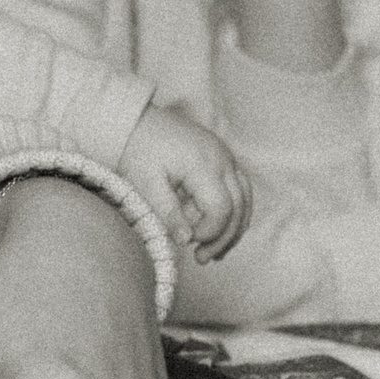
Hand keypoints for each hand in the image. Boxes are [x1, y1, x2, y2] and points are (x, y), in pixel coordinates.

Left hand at [118, 105, 249, 262]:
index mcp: (202, 163)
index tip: (188, 243)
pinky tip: (218, 232)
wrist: (134, 119)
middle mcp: (222, 158)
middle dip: (223, 237)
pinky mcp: (223, 158)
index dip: (209, 232)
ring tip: (212, 252)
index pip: (221, 208)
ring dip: (233, 228)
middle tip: (202, 259)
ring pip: (245, 199)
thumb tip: (185, 240)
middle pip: (239, 206)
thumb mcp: (145, 182)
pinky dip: (234, 213)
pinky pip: (240, 189)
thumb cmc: (137, 150)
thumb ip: (167, 211)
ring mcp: (226, 156)